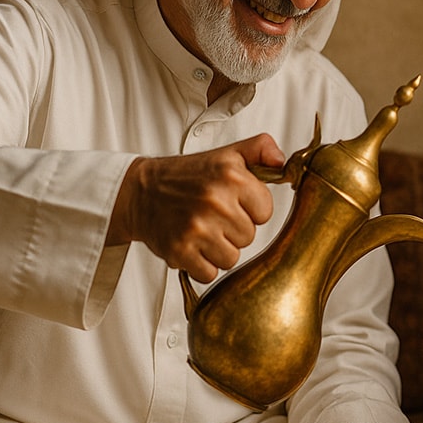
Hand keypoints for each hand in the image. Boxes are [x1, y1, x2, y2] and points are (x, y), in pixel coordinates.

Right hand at [107, 134, 285, 281]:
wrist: (140, 192)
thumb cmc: (188, 176)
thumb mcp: (227, 154)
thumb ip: (261, 149)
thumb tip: (282, 163)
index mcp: (231, 176)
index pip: (266, 211)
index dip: (251, 210)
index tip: (234, 203)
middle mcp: (215, 201)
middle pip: (249, 236)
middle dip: (234, 229)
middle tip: (213, 216)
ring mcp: (197, 228)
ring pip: (232, 257)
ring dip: (219, 249)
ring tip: (203, 230)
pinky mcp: (180, 251)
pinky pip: (210, 273)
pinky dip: (201, 264)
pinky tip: (192, 245)